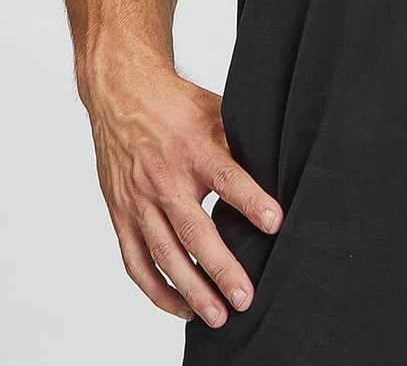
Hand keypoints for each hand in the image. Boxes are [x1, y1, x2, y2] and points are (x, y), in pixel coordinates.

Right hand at [82, 59, 281, 327]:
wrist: (123, 96)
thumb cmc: (177, 103)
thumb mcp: (216, 111)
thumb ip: (242, 142)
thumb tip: (281, 165)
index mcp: (194, 148)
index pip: (227, 178)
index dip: (251, 201)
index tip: (275, 224)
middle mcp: (164, 179)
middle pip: (194, 230)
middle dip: (221, 267)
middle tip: (245, 297)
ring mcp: (139, 201)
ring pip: (165, 255)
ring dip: (190, 289)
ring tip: (216, 316)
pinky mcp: (120, 215)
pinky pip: (136, 260)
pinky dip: (156, 288)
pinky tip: (180, 307)